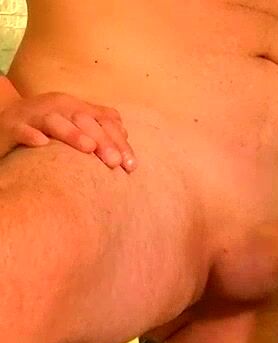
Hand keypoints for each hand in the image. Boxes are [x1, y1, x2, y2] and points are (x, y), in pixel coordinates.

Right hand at [0, 92, 135, 170]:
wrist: (5, 123)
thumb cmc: (45, 128)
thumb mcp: (73, 123)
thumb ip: (98, 127)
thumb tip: (125, 134)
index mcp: (74, 107)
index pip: (103, 120)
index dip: (119, 141)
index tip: (130, 166)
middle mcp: (55, 107)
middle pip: (83, 119)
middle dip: (102, 140)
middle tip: (114, 162)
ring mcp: (32, 115)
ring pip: (53, 121)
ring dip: (72, 134)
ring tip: (88, 148)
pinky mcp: (10, 127)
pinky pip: (21, 130)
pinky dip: (30, 135)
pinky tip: (42, 144)